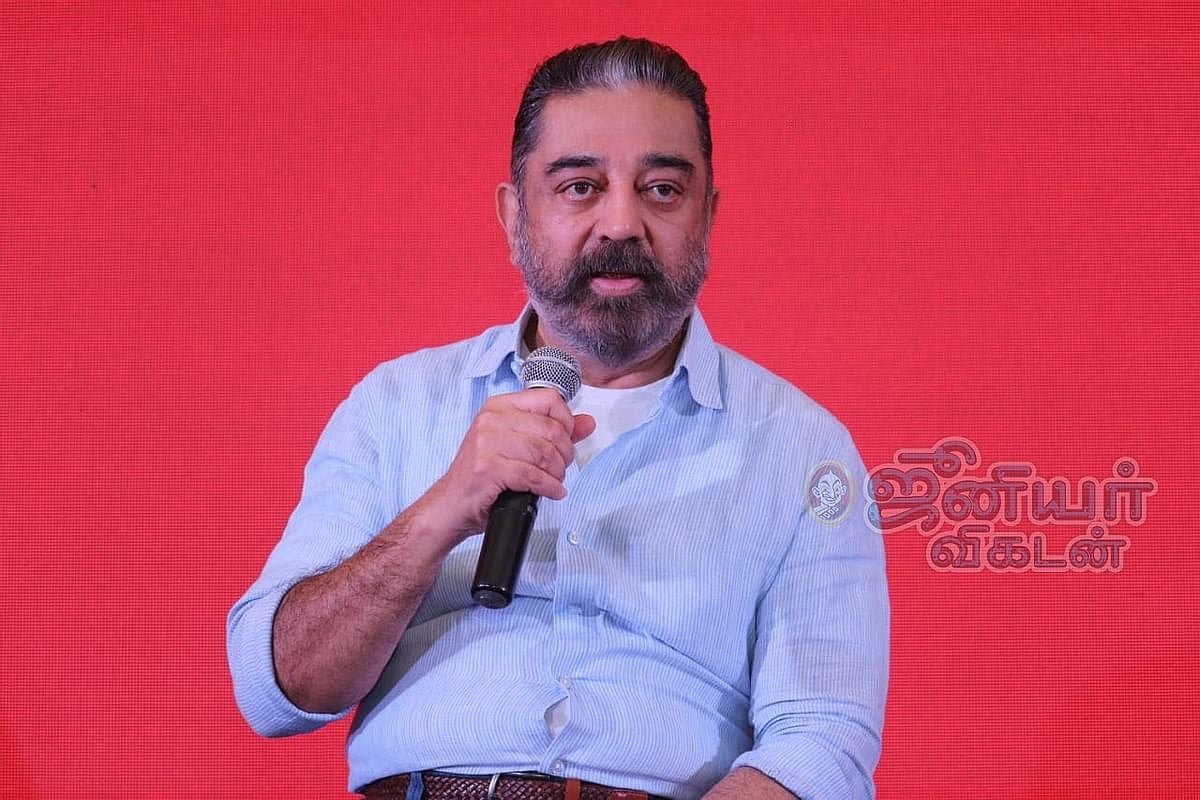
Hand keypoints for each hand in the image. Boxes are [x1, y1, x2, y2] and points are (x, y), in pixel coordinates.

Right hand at [412, 388, 594, 545]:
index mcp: (499, 406)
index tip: (566, 440)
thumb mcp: (518, 446)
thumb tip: (587, 423)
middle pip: (551, 428)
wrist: (451, 505)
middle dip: (565, 453)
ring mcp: (487, 443)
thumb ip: (554, 431)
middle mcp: (491, 419)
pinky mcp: (488, 467)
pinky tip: (551, 492)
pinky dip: (549, 487)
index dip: (566, 421)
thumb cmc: (483, 476)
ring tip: (554, 481)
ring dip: (557, 473)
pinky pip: (533, 475)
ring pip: (544, 453)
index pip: (549, 399)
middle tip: (561, 468)